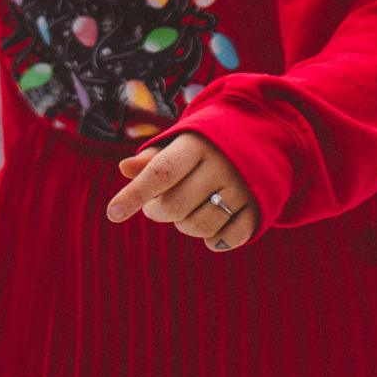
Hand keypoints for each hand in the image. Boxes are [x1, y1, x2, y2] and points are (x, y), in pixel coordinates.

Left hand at [107, 133, 256, 249]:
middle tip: (156, 206)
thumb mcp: (182, 142)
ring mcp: (242, 187)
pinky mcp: (258, 207)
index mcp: (197, 144)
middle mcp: (221, 164)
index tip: (113, 214)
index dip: (135, 194)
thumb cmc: (208, 143)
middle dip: (158, 212)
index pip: (161, 172)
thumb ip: (153, 159)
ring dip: (184, 226)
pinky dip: (212, 240)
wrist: (263, 136)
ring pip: (198, 226)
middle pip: (175, 205)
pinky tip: (210, 228)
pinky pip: (226, 239)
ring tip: (186, 211)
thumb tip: (124, 169)